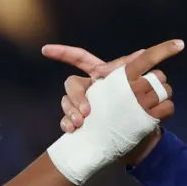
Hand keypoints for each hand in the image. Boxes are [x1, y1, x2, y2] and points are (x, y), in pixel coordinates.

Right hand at [42, 42, 177, 164]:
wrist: (138, 135)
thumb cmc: (136, 105)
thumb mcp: (137, 86)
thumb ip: (134, 68)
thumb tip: (141, 53)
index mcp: (98, 74)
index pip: (79, 58)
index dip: (63, 53)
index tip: (45, 50)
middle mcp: (87, 88)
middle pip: (71, 84)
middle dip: (76, 96)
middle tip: (87, 111)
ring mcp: (81, 106)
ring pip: (66, 103)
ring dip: (71, 111)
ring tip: (80, 122)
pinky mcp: (80, 123)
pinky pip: (66, 121)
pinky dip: (67, 124)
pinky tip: (73, 129)